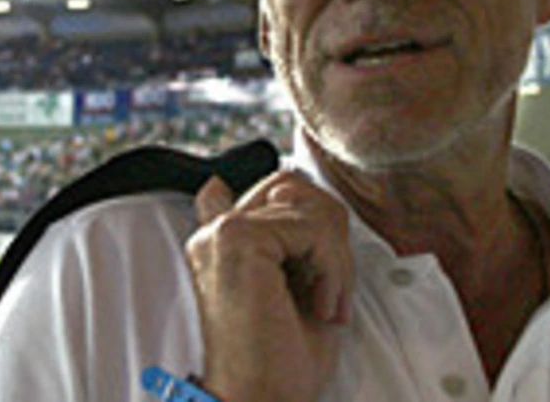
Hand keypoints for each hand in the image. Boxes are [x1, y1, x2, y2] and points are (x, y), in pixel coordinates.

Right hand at [185, 170, 352, 401]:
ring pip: (310, 208)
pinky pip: (313, 230)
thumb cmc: (280, 361)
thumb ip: (286, 235)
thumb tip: (268, 189)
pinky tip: (320, 308)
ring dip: (336, 261)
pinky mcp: (237, 240)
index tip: (316, 289)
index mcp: (221, 241)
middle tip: (332, 297)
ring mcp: (221, 233)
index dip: (314, 227)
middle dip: (331, 239)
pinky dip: (332, 271)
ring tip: (327, 306)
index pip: (275, 188)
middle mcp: (213, 232)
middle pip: (296, 188)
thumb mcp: (294, 286)